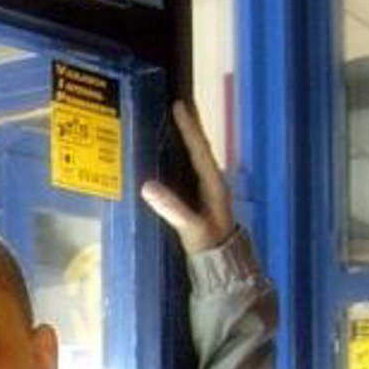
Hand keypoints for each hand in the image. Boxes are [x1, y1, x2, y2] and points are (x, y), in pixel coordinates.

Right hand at [139, 99, 234, 254]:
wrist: (222, 265)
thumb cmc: (209, 246)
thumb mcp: (191, 228)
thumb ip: (172, 208)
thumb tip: (147, 186)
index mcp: (213, 184)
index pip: (199, 150)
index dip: (189, 128)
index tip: (179, 106)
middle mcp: (213, 182)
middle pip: (200, 148)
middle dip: (191, 126)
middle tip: (181, 103)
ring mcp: (208, 190)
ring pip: (196, 157)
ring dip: (187, 138)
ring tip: (177, 121)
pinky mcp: (201, 198)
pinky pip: (191, 169)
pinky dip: (183, 155)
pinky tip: (175, 153)